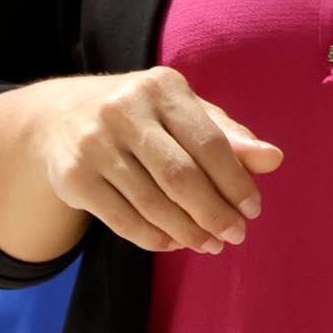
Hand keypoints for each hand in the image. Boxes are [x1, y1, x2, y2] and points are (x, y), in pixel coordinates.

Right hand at [27, 68, 280, 255]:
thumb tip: (274, 160)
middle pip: (180, 176)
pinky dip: (152, 237)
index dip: (235, 181)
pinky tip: (174, 243)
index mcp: (162, 87)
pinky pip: (121, 219)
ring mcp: (94, 145)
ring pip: (151, 202)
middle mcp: (124, 111)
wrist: (58, 116)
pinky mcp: (72, 178)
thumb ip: (229, 135)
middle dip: (214, 212)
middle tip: (236, 235)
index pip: (210, 142)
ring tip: (210, 245)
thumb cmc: (142, 115)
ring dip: (187, 231)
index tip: (253, 210)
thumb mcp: (184, 111)